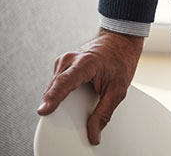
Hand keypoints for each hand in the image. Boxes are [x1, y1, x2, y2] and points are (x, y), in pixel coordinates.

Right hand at [38, 28, 143, 144]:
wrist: (120, 41)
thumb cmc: (120, 61)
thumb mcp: (118, 90)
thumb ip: (104, 113)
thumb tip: (93, 134)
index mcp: (85, 63)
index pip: (64, 82)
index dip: (53, 98)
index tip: (45, 110)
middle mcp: (70, 59)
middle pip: (56, 88)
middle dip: (57, 105)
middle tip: (62, 119)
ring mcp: (64, 61)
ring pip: (54, 87)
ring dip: (60, 99)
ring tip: (74, 104)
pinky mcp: (62, 65)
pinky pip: (57, 84)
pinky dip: (62, 92)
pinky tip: (73, 96)